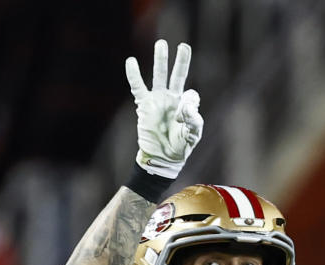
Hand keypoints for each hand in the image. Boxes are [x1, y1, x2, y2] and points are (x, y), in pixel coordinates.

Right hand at [125, 38, 202, 178]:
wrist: (162, 159)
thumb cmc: (179, 148)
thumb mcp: (192, 135)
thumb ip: (194, 119)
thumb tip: (185, 102)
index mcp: (185, 106)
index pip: (191, 96)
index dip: (189, 105)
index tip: (183, 118)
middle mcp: (172, 99)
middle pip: (177, 75)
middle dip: (181, 61)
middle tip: (183, 46)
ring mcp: (157, 100)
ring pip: (159, 75)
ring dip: (161, 60)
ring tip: (161, 44)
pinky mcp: (144, 105)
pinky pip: (138, 87)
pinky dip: (134, 75)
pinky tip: (131, 62)